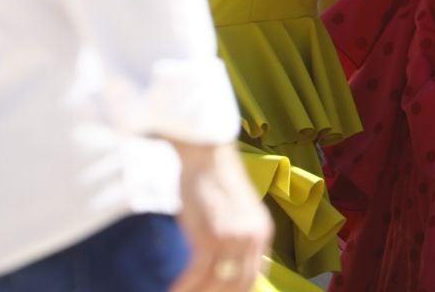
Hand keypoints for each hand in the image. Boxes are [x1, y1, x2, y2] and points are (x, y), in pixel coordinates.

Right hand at [169, 142, 270, 291]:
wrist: (206, 155)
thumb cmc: (215, 180)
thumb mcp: (239, 211)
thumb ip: (241, 236)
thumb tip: (234, 264)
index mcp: (262, 232)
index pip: (252, 278)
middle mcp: (252, 237)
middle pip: (236, 285)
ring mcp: (232, 237)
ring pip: (216, 283)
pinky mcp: (211, 235)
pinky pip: (196, 274)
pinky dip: (183, 286)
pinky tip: (172, 289)